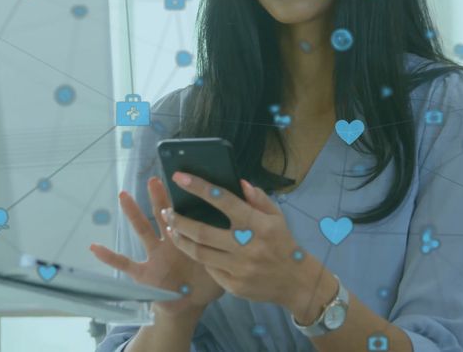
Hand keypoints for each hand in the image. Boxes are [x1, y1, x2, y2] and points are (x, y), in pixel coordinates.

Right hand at [90, 176, 225, 316]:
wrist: (190, 304)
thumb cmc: (207, 279)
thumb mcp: (222, 257)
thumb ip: (232, 239)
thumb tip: (243, 223)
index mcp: (189, 238)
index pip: (186, 213)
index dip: (184, 197)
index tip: (183, 177)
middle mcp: (170, 242)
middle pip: (164, 215)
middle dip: (159, 197)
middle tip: (155, 178)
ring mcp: (155, 256)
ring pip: (143, 231)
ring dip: (133, 214)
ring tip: (124, 195)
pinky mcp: (145, 274)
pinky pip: (125, 265)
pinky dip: (110, 257)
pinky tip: (95, 246)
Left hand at [163, 173, 310, 309]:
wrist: (296, 282)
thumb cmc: (283, 244)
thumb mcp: (277, 217)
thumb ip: (258, 198)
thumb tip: (239, 182)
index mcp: (258, 224)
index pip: (223, 200)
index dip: (199, 187)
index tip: (180, 177)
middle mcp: (246, 246)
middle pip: (202, 232)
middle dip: (179, 220)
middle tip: (166, 211)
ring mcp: (239, 268)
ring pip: (199, 253)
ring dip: (181, 239)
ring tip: (172, 229)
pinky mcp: (233, 286)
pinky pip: (209, 269)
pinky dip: (198, 257)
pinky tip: (191, 248)